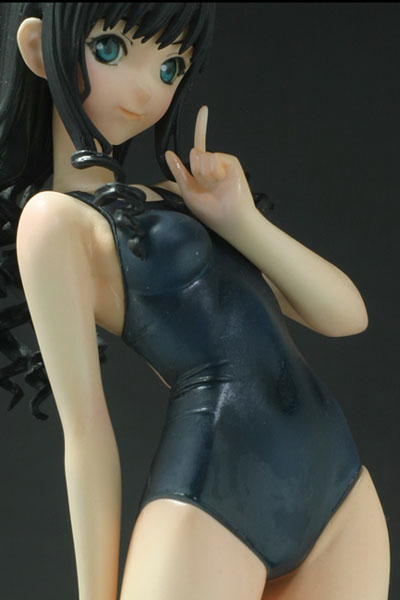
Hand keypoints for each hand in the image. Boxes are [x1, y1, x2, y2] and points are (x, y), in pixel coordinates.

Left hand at [164, 105, 255, 232]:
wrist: (230, 217)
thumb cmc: (209, 210)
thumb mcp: (188, 192)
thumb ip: (179, 172)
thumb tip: (169, 154)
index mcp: (201, 171)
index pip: (198, 146)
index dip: (201, 127)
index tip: (204, 110)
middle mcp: (211, 165)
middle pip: (195, 154)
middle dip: (195, 170)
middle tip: (205, 186)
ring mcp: (222, 163)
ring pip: (202, 156)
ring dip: (204, 173)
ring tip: (214, 186)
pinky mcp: (231, 162)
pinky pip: (215, 157)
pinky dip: (214, 171)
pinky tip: (222, 181)